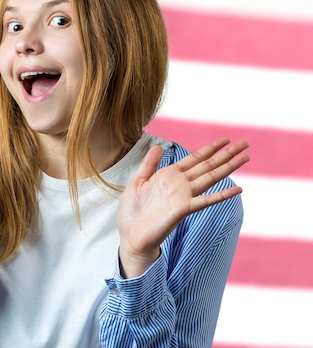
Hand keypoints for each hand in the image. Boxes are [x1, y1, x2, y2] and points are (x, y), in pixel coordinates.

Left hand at [116, 138, 249, 277]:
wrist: (129, 235)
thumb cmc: (132, 211)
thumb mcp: (138, 181)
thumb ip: (149, 164)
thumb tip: (158, 146)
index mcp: (169, 176)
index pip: (194, 158)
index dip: (210, 148)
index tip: (226, 139)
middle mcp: (180, 184)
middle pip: (207, 165)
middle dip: (226, 154)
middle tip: (245, 143)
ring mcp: (183, 196)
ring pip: (210, 178)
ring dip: (228, 167)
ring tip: (245, 157)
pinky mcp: (183, 209)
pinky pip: (205, 200)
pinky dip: (221, 194)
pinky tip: (238, 189)